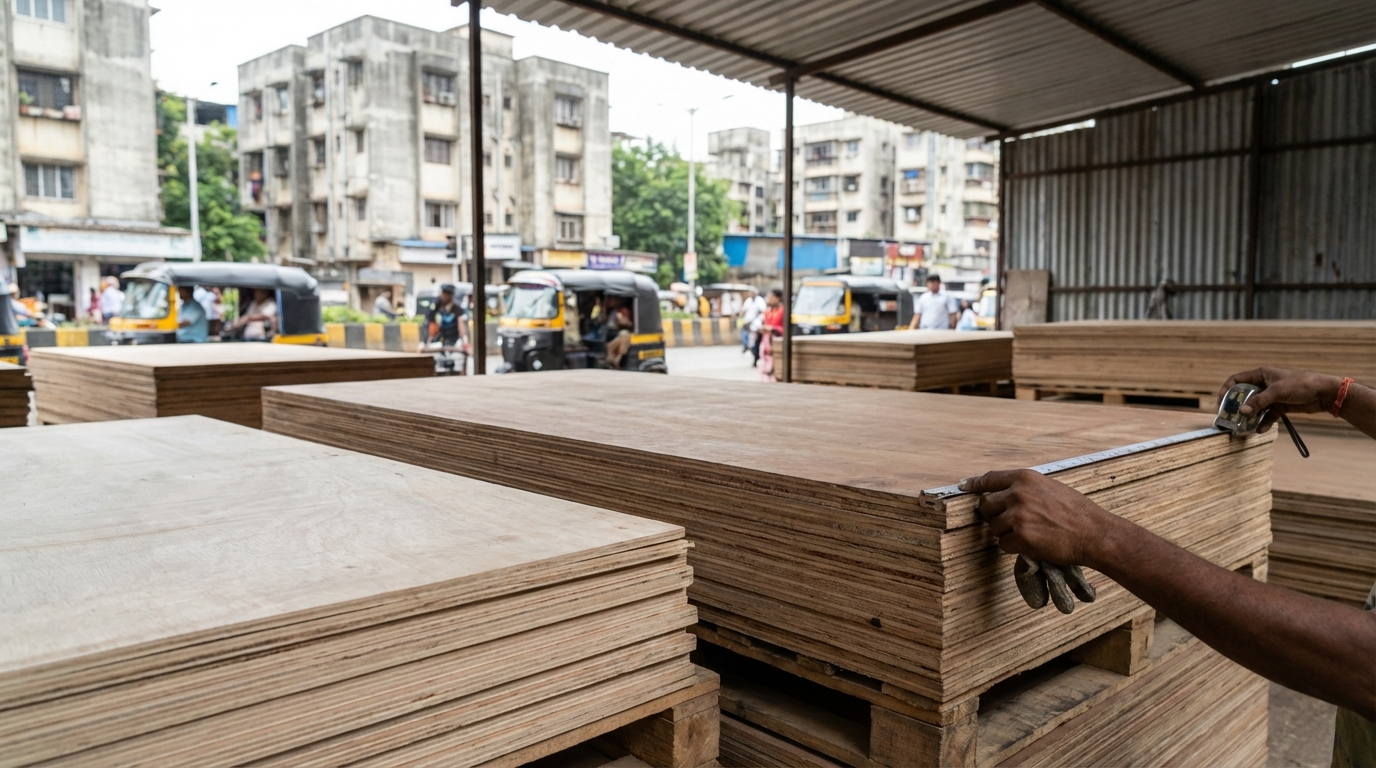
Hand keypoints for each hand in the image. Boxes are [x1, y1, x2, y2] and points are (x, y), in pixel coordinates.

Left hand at [959, 469, 1115, 611]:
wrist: (1094, 533)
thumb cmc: (1076, 512)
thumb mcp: (1050, 488)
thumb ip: (1025, 489)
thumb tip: (1004, 494)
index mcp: (1025, 478)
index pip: (989, 478)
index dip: (974, 484)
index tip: (963, 486)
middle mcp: (1017, 494)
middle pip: (985, 506)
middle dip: (993, 516)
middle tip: (1010, 523)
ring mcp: (1017, 516)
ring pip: (994, 528)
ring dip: (1007, 534)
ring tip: (1030, 533)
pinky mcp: (1020, 537)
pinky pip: (1004, 545)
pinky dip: (1014, 547)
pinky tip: (1032, 544)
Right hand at [1216, 367, 1341, 432]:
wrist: (1324, 393)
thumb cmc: (1300, 384)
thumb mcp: (1277, 391)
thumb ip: (1259, 401)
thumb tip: (1242, 411)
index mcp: (1261, 374)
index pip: (1236, 380)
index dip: (1226, 390)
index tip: (1221, 403)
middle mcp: (1264, 384)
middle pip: (1244, 395)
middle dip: (1237, 406)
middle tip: (1230, 417)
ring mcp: (1271, 396)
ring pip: (1255, 407)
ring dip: (1250, 417)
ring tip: (1244, 426)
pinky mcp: (1280, 406)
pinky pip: (1267, 416)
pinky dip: (1263, 423)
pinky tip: (1260, 429)